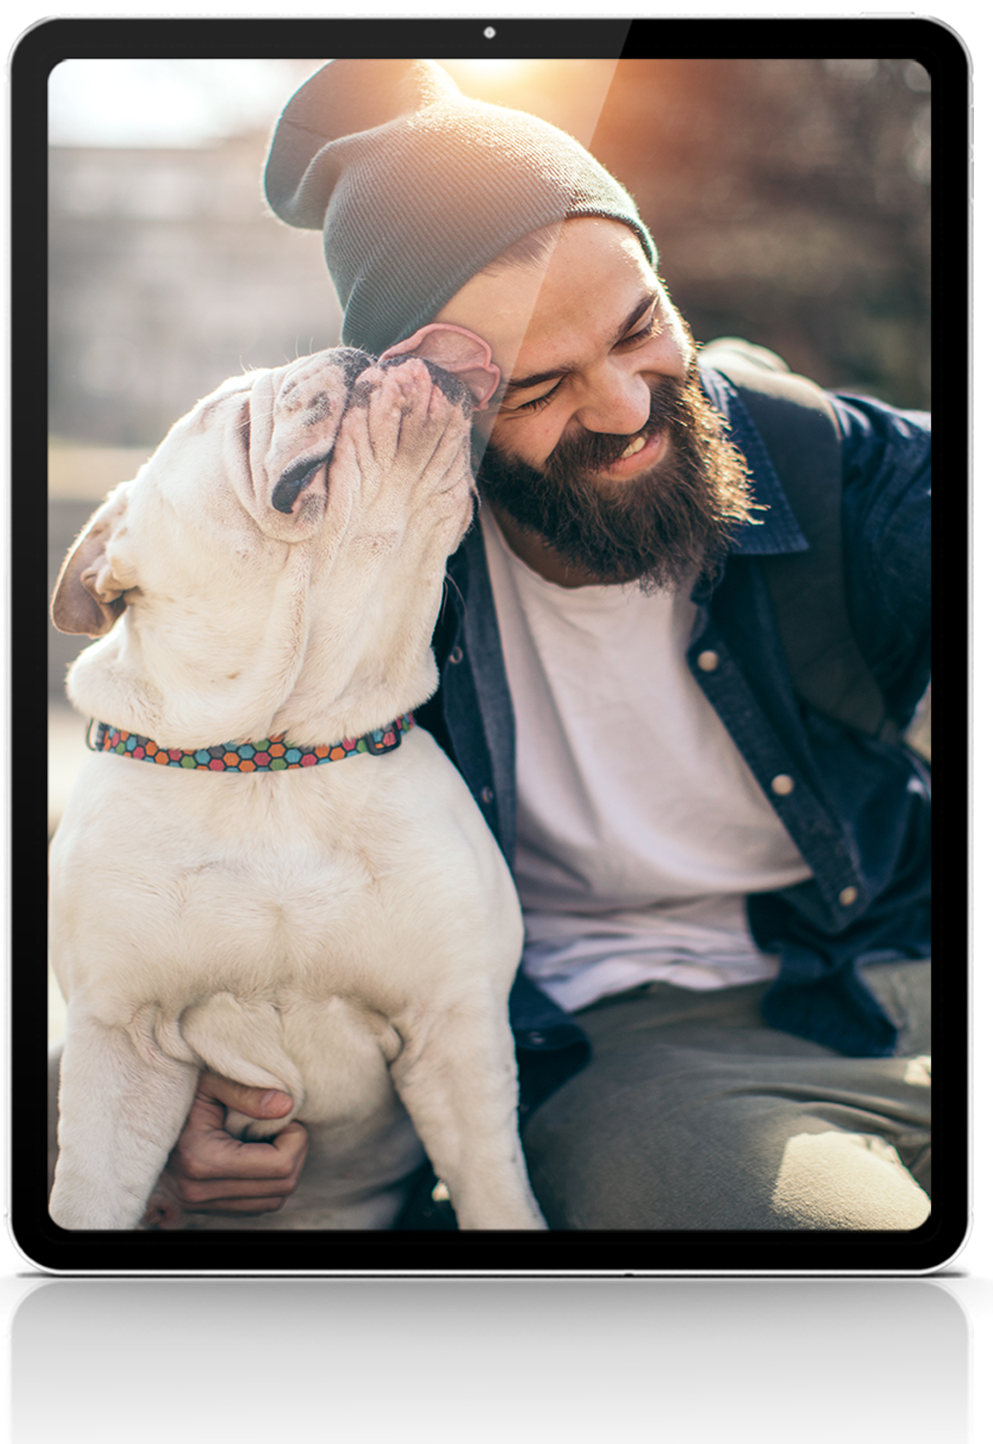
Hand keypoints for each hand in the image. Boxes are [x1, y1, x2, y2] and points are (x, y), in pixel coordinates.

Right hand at [141, 1072, 308, 1228]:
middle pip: (281, 1187)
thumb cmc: (179, 1092)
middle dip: (296, 1153)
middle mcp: (199, 1191)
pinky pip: (256, 1205)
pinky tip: (259, 1153)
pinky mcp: (206, 1208)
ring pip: (272, 1201)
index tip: (287, 1114)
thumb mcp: (211, 1082)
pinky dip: (268, 1182)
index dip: (297, 1138)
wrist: (141, 1117)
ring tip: (272, 1137)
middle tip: (286, 1123)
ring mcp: (200, 1204)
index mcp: (202, 1160)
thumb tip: (286, 1106)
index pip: (279, 1166)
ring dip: (284, 1169)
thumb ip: (248, 1092)